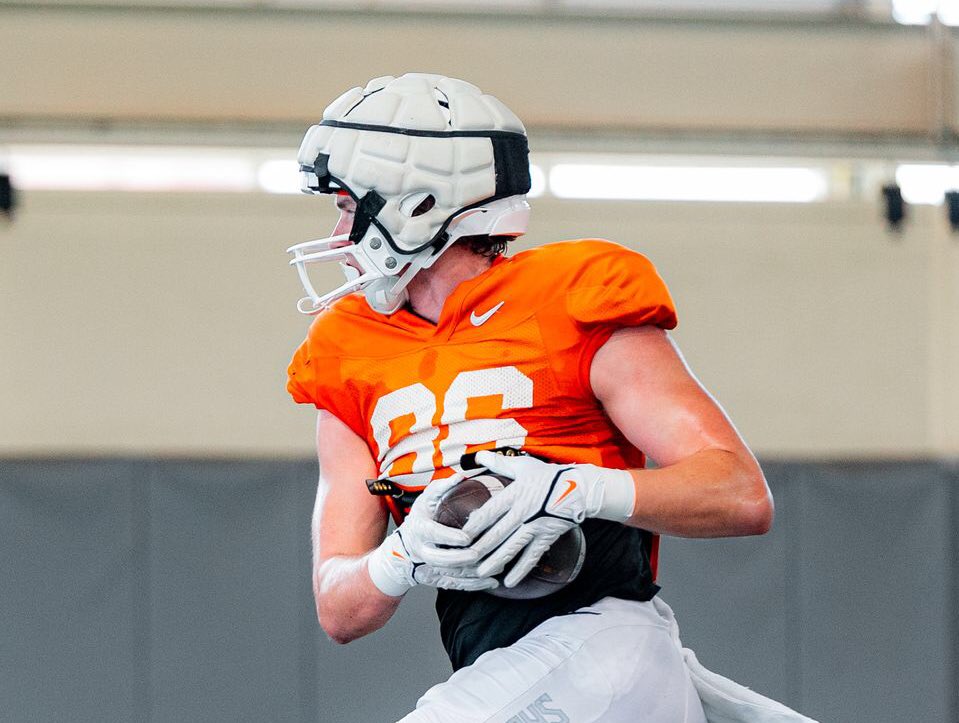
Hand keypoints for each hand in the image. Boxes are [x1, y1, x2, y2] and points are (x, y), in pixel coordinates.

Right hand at [367, 474, 497, 595]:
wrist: (404, 548)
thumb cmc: (422, 517)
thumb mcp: (427, 498)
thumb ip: (443, 487)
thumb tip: (461, 475)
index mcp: (420, 529)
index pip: (433, 534)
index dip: (449, 537)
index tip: (466, 537)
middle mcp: (423, 551)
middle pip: (441, 559)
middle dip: (461, 558)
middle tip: (479, 554)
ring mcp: (430, 568)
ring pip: (451, 574)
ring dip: (473, 573)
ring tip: (495, 566)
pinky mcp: (438, 579)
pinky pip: (457, 585)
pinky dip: (474, 585)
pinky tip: (492, 581)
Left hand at [462, 452, 634, 587]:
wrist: (579, 488)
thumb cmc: (548, 476)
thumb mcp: (522, 466)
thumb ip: (498, 463)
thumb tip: (478, 454)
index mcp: (515, 494)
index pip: (490, 511)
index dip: (475, 524)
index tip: (461, 535)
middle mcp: (523, 512)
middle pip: (498, 533)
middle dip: (480, 548)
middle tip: (464, 560)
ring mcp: (536, 526)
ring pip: (512, 547)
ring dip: (495, 561)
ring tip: (481, 573)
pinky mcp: (547, 537)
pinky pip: (532, 557)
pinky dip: (520, 570)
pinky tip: (509, 582)